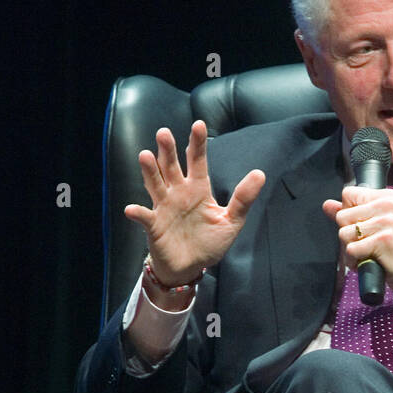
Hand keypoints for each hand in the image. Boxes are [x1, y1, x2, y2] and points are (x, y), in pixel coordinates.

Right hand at [125, 120, 265, 285]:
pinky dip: (138, 213)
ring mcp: (164, 207)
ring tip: (145, 155)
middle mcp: (179, 193)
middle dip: (168, 150)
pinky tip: (132, 210)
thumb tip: (260, 174)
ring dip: (150, 171)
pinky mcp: (154, 226)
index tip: (199, 125)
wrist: (192, 267)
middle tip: (164, 133)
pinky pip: (145, 217)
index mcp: (198, 189)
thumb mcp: (231, 221)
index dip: (197, 144)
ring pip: (155, 184)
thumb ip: (243, 199)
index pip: (198, 161)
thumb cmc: (210, 243)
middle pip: (171, 166)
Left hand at [323, 186, 392, 302]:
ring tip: (368, 255)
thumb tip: (327, 205)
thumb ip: (352, 214)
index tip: (363, 229)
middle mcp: (388, 204)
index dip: (349, 215)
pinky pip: (351, 249)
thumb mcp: (379, 227)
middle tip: (366, 245)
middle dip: (348, 235)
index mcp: (388, 197)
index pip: (348, 194)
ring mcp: (387, 221)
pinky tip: (370, 263)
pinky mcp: (384, 239)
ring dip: (351, 250)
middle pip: (342, 216)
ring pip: (344, 233)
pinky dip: (355, 262)